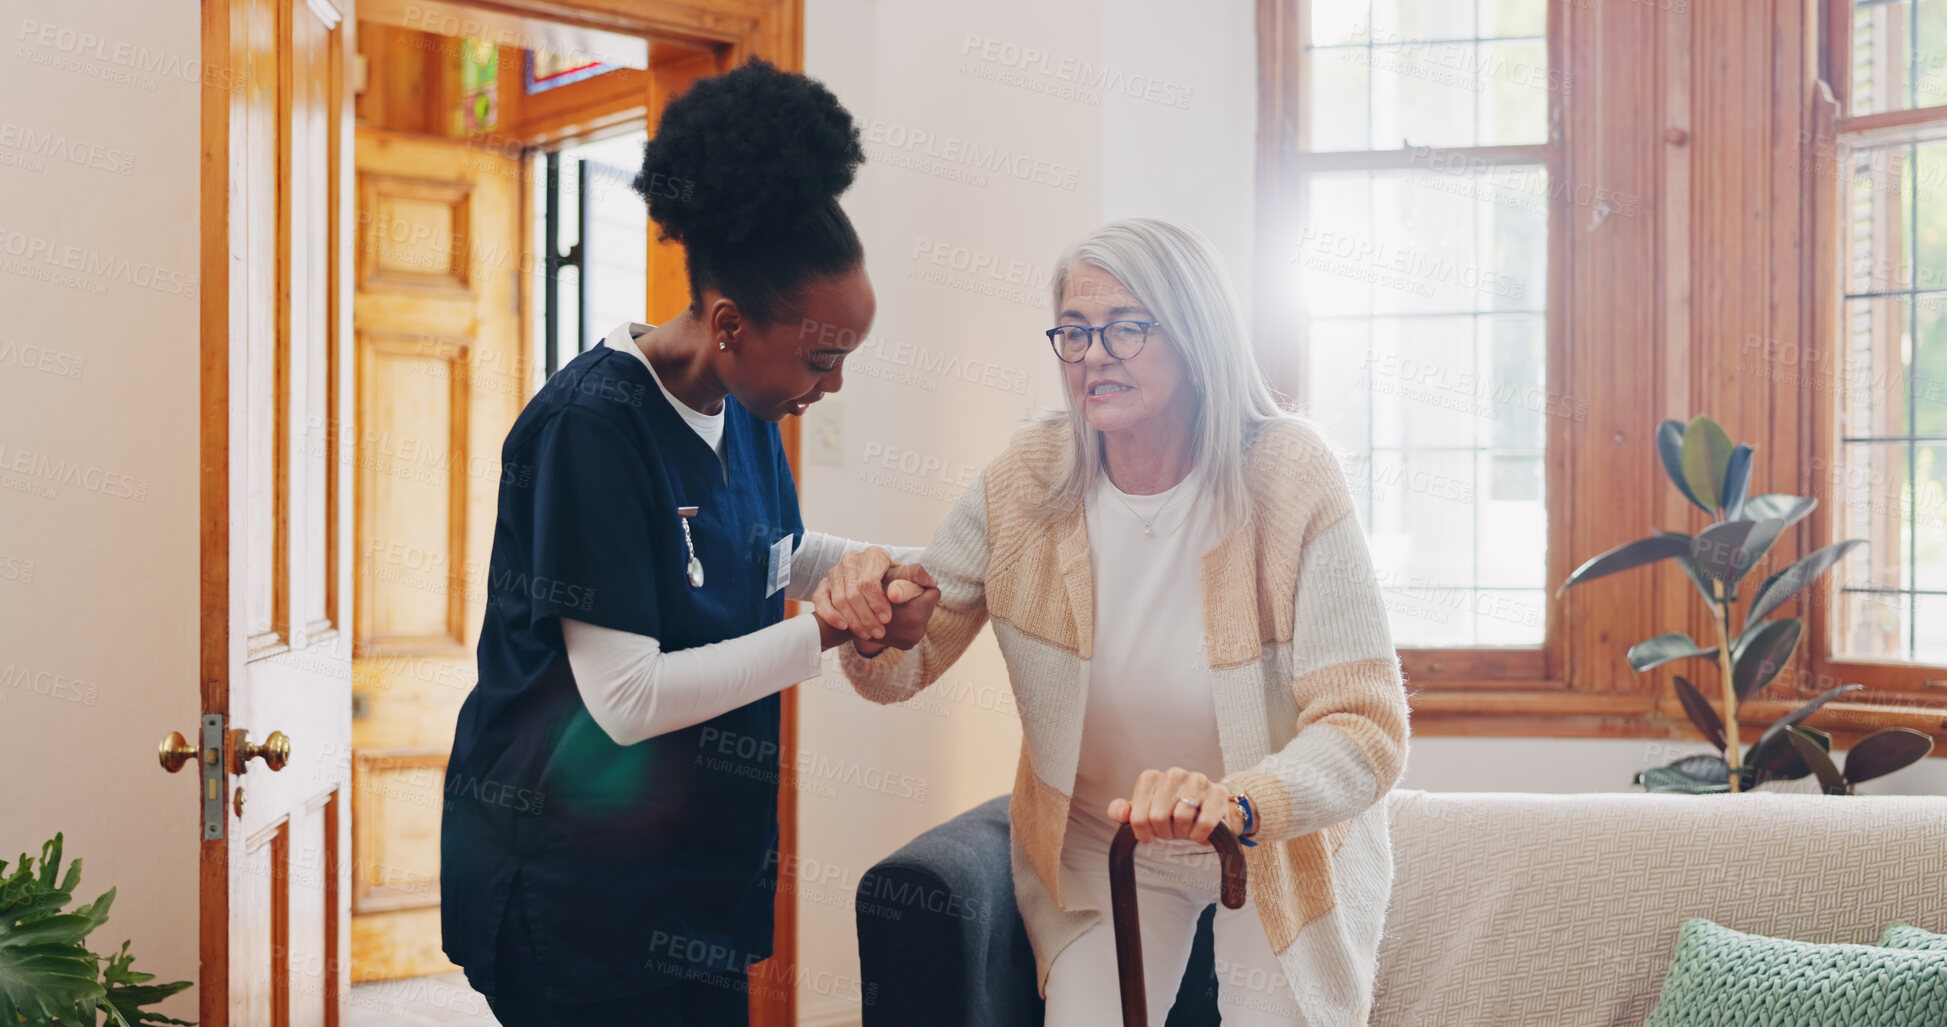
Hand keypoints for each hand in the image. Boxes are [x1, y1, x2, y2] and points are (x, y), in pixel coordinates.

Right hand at [814, 549, 935, 640]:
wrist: (870, 593)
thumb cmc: (893, 585)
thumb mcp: (908, 581)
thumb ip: (917, 581)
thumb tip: (931, 583)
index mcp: (874, 556)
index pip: (870, 580)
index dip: (877, 602)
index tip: (887, 619)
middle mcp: (852, 560)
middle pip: (853, 592)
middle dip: (866, 616)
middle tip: (879, 632)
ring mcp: (835, 573)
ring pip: (839, 599)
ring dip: (854, 620)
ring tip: (868, 635)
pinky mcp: (823, 586)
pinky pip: (821, 601)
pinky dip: (831, 615)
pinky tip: (844, 627)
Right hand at [861, 579, 939, 653]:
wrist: (851, 619)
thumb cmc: (869, 590)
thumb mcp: (890, 576)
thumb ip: (912, 574)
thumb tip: (934, 581)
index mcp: (914, 614)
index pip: (933, 593)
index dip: (921, 585)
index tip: (909, 584)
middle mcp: (915, 631)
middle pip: (930, 606)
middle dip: (918, 599)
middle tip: (901, 596)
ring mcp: (911, 640)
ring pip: (924, 616)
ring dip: (913, 609)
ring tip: (897, 606)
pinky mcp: (907, 645)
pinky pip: (917, 626)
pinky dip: (909, 620)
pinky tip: (896, 616)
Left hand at [1106, 767, 1241, 845]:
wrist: (1207, 807)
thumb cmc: (1172, 810)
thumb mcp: (1144, 811)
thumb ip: (1124, 812)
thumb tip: (1120, 813)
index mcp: (1150, 778)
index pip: (1137, 817)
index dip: (1144, 832)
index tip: (1152, 832)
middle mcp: (1173, 774)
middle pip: (1158, 818)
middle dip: (1165, 832)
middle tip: (1171, 831)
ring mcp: (1196, 781)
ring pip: (1181, 818)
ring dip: (1183, 833)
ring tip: (1185, 829)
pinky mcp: (1218, 793)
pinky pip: (1204, 823)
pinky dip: (1200, 835)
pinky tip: (1199, 831)